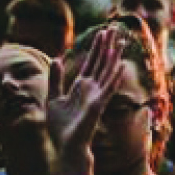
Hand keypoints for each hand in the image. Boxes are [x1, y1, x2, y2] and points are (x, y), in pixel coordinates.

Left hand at [45, 29, 124, 156]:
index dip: (97, 47)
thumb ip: (55, 79)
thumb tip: (56, 59)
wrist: (65, 145)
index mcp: (81, 86)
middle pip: (101, 63)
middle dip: (107, 46)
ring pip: (107, 72)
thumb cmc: (60, 126)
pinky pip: (108, 88)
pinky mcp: (98, 104)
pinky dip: (115, 77)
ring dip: (114, 56)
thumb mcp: (53, 98)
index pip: (91, 62)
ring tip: (121, 41)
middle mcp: (91, 89)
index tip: (102, 33)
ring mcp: (96, 96)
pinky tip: (121, 65)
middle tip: (114, 29)